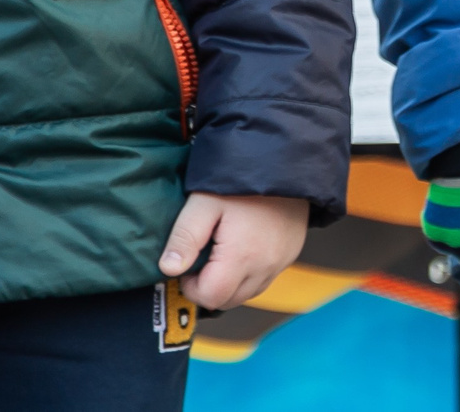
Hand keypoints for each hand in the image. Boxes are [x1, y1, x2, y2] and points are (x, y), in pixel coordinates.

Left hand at [159, 192, 309, 309]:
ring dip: (230, 282)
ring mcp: (282, 261)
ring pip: (248, 292)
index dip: (191, 286)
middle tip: (202, 257)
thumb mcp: (204, 202)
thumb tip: (168, 269)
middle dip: (210, 287)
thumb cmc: (240, 178)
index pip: (210, 297)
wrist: (285, 158)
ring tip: (222, 252)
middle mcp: (266, 266)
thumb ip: (185, 237)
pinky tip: (243, 247)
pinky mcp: (291, 253)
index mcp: (242, 257)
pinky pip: (265, 277)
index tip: (188, 264)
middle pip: (229, 300)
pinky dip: (250, 272)